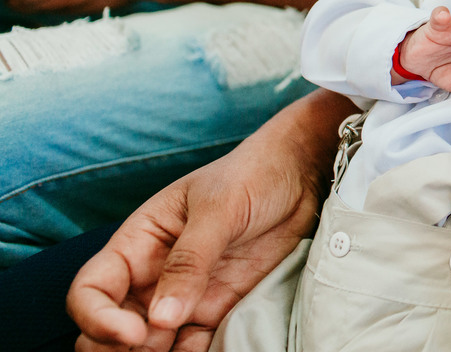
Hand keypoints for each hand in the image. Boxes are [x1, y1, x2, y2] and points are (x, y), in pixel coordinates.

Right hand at [68, 90, 349, 351]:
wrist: (299, 176)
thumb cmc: (251, 176)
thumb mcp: (219, 208)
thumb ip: (190, 260)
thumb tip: (161, 318)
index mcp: (137, 244)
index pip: (91, 291)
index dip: (98, 319)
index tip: (135, 333)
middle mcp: (153, 277)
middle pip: (110, 330)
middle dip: (117, 350)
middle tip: (154, 349)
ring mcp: (185, 297)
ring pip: (150, 346)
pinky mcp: (218, 310)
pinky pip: (193, 347)